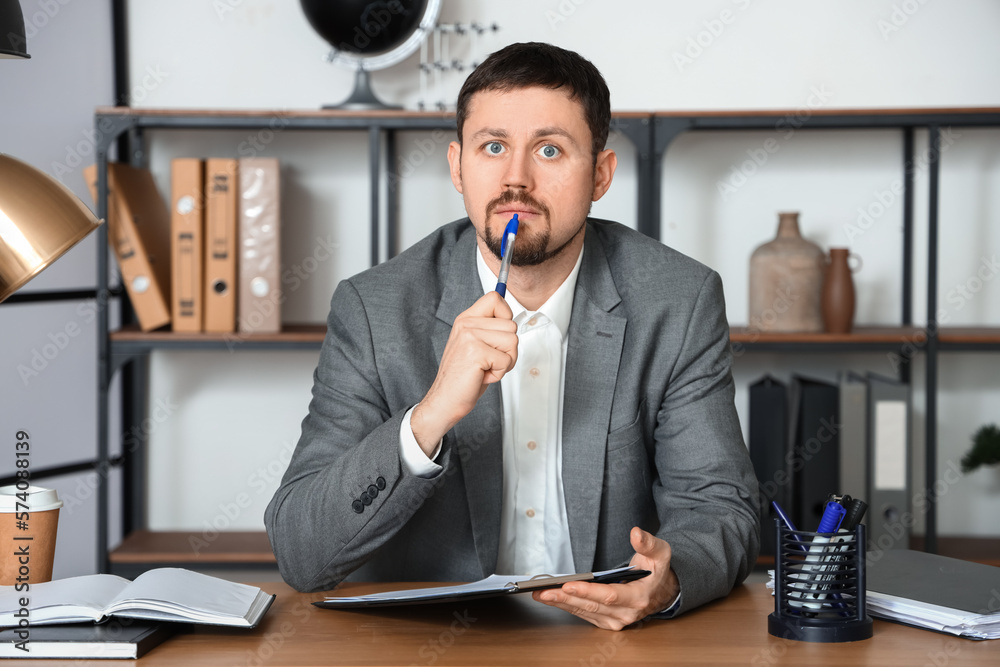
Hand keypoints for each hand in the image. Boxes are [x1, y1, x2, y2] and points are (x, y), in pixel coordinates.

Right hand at [411, 291, 517, 453]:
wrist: (445, 399)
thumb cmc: (463, 376)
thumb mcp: (475, 345)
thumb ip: (489, 329)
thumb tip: (512, 318)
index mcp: (466, 319)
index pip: (495, 298)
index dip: (506, 315)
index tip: (498, 334)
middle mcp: (466, 324)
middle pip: (511, 325)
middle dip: (508, 348)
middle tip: (489, 360)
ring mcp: (470, 336)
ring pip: (512, 341)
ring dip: (504, 361)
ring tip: (485, 368)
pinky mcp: (476, 352)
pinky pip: (506, 360)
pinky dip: (499, 373)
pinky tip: (481, 375)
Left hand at [532, 527, 679, 630]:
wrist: (661, 590)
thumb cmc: (657, 570)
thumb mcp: (660, 552)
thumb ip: (648, 543)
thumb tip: (636, 533)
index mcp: (638, 597)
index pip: (609, 595)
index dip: (587, 591)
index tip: (568, 585)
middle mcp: (626, 613)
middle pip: (591, 606)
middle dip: (565, 598)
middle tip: (543, 591)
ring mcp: (616, 619)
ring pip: (584, 612)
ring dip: (561, 604)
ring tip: (540, 594)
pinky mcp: (607, 621)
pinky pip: (584, 615)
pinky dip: (567, 607)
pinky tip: (553, 599)